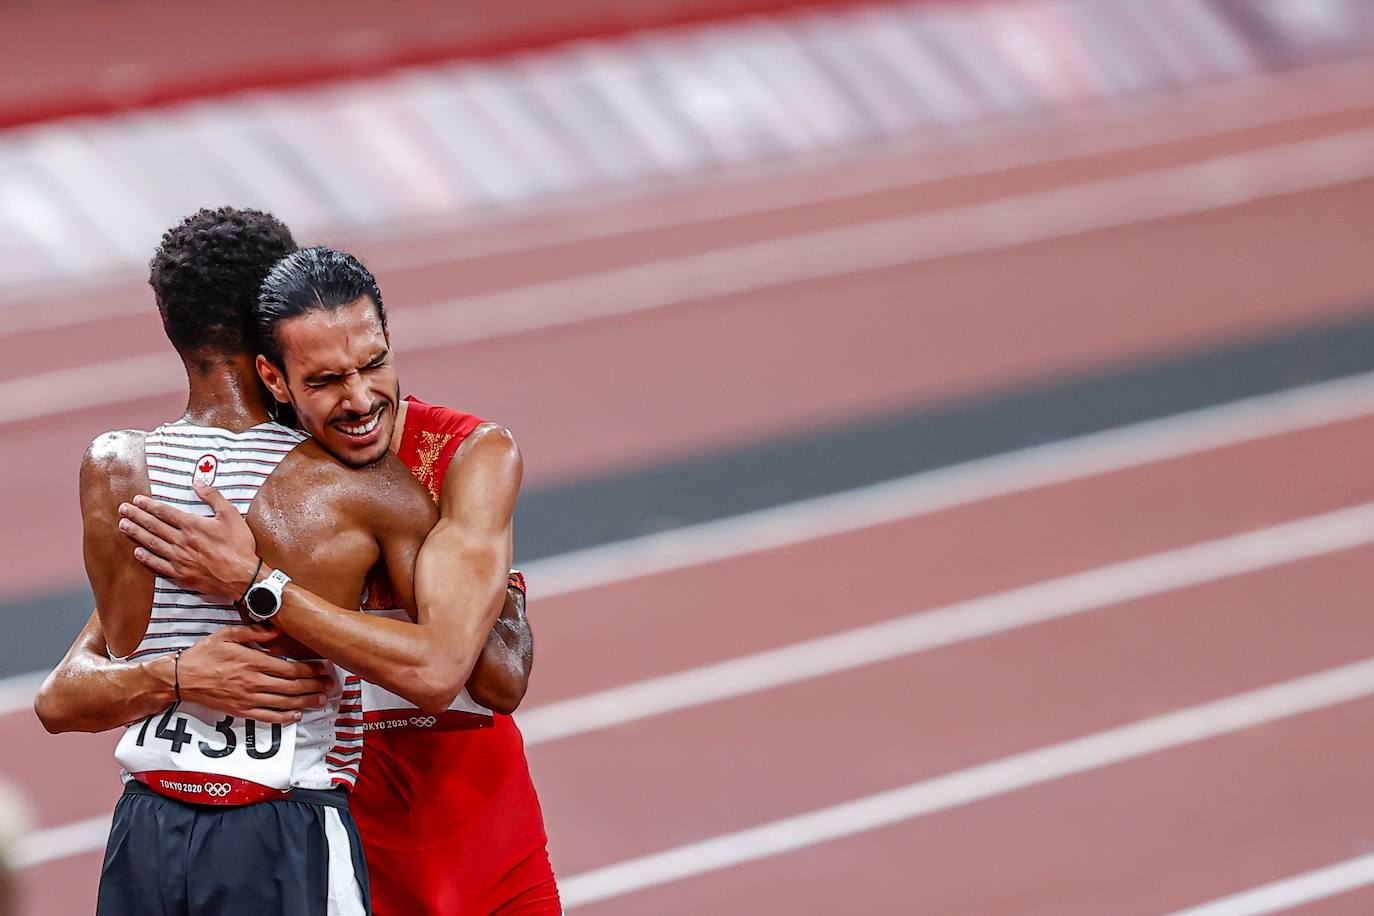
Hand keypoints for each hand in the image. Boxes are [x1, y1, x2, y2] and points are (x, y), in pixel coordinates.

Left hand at [118, 483, 261, 596]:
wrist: (243, 576)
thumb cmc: (239, 545)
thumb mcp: (231, 515)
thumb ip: (213, 496)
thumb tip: (197, 482)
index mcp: (193, 525)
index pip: (165, 512)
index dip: (149, 505)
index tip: (136, 500)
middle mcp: (182, 541)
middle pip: (154, 526)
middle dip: (136, 516)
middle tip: (122, 509)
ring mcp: (179, 559)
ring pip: (152, 543)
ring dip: (136, 533)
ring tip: (123, 525)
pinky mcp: (180, 575)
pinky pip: (158, 565)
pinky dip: (146, 558)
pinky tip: (137, 551)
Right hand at [166, 627, 332, 723]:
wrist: (181, 678)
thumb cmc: (204, 654)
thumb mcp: (227, 634)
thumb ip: (253, 632)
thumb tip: (276, 630)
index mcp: (253, 661)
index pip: (290, 667)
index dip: (311, 669)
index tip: (324, 667)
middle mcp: (254, 681)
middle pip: (292, 686)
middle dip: (314, 685)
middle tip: (330, 685)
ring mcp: (248, 698)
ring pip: (284, 702)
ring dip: (305, 702)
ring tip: (321, 700)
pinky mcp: (240, 710)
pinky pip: (267, 716)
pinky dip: (284, 717)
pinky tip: (296, 715)